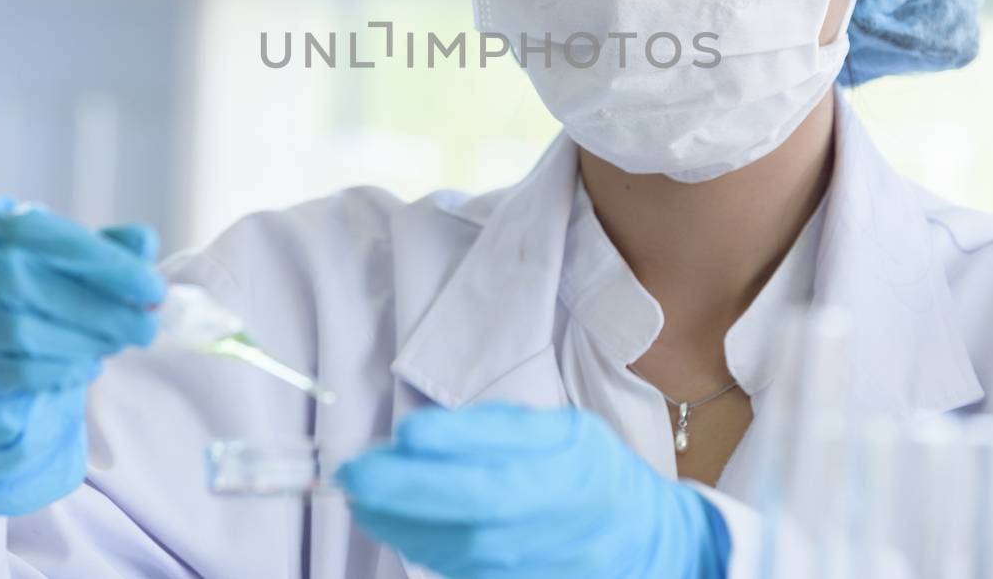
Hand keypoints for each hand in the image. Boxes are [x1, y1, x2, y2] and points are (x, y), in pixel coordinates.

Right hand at [0, 197, 164, 515]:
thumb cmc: (35, 283)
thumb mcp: (67, 255)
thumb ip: (108, 245)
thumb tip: (144, 244)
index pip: (36, 233)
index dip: (99, 260)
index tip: (152, 286)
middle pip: (24, 286)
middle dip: (99, 310)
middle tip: (147, 325)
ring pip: (18, 334)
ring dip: (84, 342)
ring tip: (120, 341)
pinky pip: (12, 373)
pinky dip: (62, 370)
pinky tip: (89, 363)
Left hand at [337, 403, 728, 578]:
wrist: (640, 541)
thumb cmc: (592, 473)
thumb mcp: (561, 429)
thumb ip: (490, 429)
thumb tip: (415, 436)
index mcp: (560, 471)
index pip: (490, 464)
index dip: (440, 451)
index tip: (400, 434)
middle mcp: (543, 523)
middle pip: (461, 511)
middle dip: (397, 491)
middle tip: (352, 472)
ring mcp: (526, 565)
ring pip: (448, 548)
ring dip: (394, 522)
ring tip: (362, 494)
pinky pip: (454, 569)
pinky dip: (416, 544)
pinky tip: (393, 521)